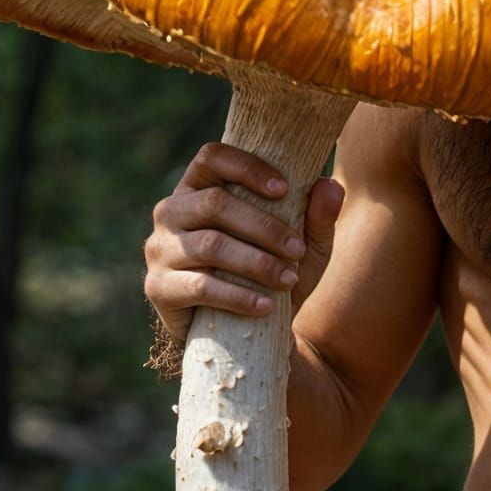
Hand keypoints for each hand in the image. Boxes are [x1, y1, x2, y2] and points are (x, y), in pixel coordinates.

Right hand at [142, 141, 344, 346]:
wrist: (246, 333)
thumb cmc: (273, 275)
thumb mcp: (305, 248)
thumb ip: (318, 218)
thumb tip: (331, 186)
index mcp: (200, 188)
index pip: (212, 157)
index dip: (247, 167)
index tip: (285, 189)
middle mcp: (172, 212)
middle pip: (215, 203)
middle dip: (264, 227)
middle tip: (298, 250)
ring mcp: (160, 248)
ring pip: (210, 245)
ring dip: (256, 263)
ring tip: (289, 279)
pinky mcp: (158, 286)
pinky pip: (200, 286)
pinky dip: (238, 295)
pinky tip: (265, 305)